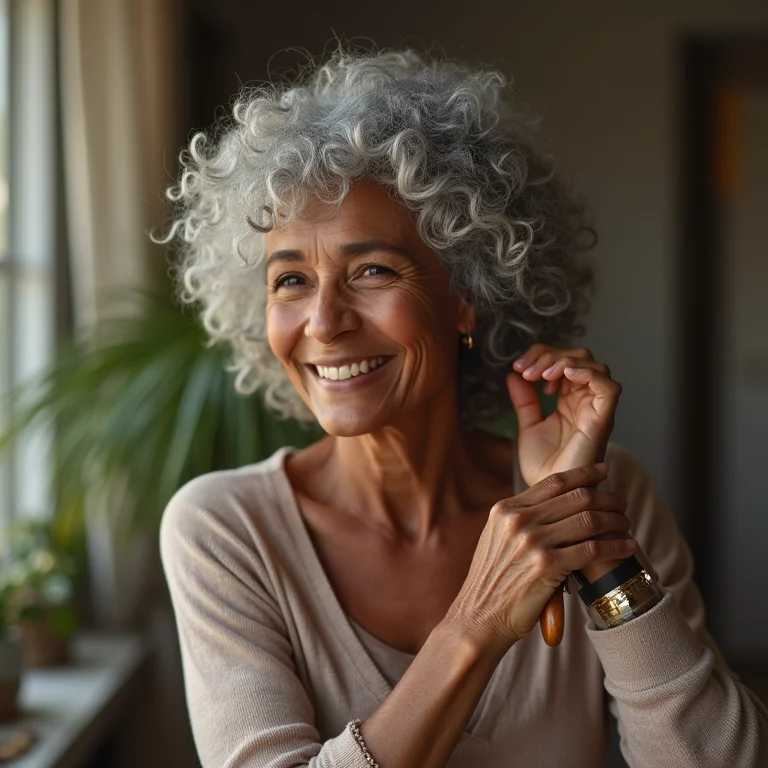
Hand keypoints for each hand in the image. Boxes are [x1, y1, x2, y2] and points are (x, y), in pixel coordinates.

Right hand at [445, 464, 635, 649]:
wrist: (478, 617)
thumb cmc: (491, 582)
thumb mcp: (496, 539)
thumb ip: (519, 520)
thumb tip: (551, 507)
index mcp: (505, 510)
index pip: (553, 482)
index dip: (583, 473)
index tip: (603, 470)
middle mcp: (517, 520)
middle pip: (575, 497)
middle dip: (605, 497)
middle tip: (621, 503)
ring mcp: (531, 542)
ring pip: (587, 520)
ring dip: (614, 520)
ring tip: (626, 524)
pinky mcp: (546, 566)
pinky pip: (592, 550)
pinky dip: (615, 546)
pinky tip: (626, 547)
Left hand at [507, 344, 625, 582]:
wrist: (552, 500)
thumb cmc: (545, 471)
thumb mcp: (528, 427)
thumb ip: (525, 401)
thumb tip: (513, 375)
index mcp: (568, 401)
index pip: (562, 361)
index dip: (542, 356)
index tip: (519, 369)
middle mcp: (584, 402)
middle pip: (578, 357)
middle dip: (549, 355)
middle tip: (527, 371)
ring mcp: (594, 410)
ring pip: (594, 365)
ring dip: (565, 362)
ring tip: (542, 375)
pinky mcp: (602, 422)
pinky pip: (608, 387)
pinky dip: (588, 374)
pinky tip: (563, 376)